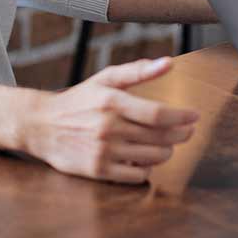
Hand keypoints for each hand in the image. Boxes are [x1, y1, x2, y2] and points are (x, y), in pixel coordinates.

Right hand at [19, 57, 198, 183]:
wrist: (42, 125)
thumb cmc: (79, 100)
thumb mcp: (106, 79)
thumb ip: (138, 71)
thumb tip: (169, 63)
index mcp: (113, 102)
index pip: (158, 114)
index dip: (181, 117)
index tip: (194, 116)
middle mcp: (109, 127)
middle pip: (160, 137)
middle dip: (181, 134)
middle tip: (187, 131)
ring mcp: (103, 151)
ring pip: (152, 157)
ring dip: (167, 151)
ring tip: (167, 144)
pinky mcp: (98, 170)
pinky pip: (136, 175)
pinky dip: (146, 168)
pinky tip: (145, 159)